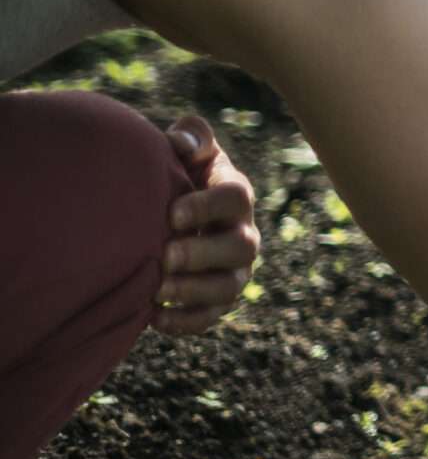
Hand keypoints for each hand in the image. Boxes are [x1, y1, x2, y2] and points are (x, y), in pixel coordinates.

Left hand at [155, 114, 260, 336]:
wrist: (170, 215)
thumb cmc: (178, 176)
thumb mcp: (187, 151)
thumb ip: (191, 136)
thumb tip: (181, 144)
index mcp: (235, 195)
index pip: (236, 198)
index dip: (208, 207)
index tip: (172, 215)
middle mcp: (243, 234)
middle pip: (241, 247)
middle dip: (203, 254)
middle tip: (165, 256)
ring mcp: (234, 270)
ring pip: (229, 287)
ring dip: (194, 291)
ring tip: (157, 290)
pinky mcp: (217, 299)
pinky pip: (211, 316)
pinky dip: (185, 321)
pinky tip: (153, 317)